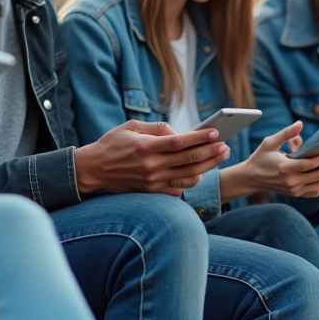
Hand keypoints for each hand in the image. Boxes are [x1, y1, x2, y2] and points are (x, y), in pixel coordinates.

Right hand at [73, 120, 229, 195]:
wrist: (93, 169)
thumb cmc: (112, 144)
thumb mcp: (130, 127)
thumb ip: (156, 128)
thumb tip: (178, 132)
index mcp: (146, 147)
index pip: (180, 142)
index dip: (200, 137)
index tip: (215, 132)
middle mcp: (151, 165)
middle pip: (189, 159)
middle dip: (211, 152)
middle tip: (225, 146)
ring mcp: (152, 181)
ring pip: (188, 175)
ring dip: (207, 167)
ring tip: (219, 157)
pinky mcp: (151, 192)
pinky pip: (178, 188)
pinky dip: (190, 181)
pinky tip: (199, 173)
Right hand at [220, 122, 318, 201]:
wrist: (250, 178)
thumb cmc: (260, 158)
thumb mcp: (269, 142)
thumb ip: (286, 133)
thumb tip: (300, 123)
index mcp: (284, 168)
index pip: (308, 165)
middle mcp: (291, 182)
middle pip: (318, 176)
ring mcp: (294, 190)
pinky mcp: (296, 194)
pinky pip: (315, 191)